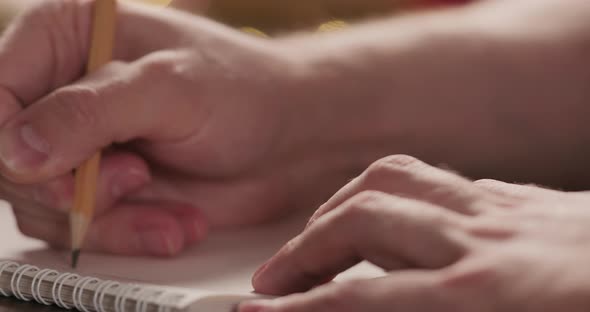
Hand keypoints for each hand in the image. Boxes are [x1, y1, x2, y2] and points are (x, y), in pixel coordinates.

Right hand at [0, 0, 315, 255]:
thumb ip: (91, 112)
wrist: (287, 138)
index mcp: (68, 38)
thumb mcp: (169, 88)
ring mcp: (84, 146)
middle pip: (9, 157)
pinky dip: (129, 234)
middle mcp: (65, 91)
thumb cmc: (242, 91)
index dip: (9, 140)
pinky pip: (86, 228)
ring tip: (165, 204)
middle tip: (135, 179)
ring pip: (43, 203)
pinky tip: (176, 223)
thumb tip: (16, 149)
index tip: (51, 168)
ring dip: (107, 218)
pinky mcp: (107, 189)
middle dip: (71, 186)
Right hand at [243, 155, 589, 311]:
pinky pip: (441, 180)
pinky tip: (390, 221)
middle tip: (271, 283)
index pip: (356, 301)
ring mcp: (510, 210)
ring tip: (315, 240)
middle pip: (362, 220)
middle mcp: (488, 242)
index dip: (295, 309)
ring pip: (395, 180)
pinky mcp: (528, 199)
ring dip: (340, 209)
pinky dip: (395, 197)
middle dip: (302, 254)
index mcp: (486, 299)